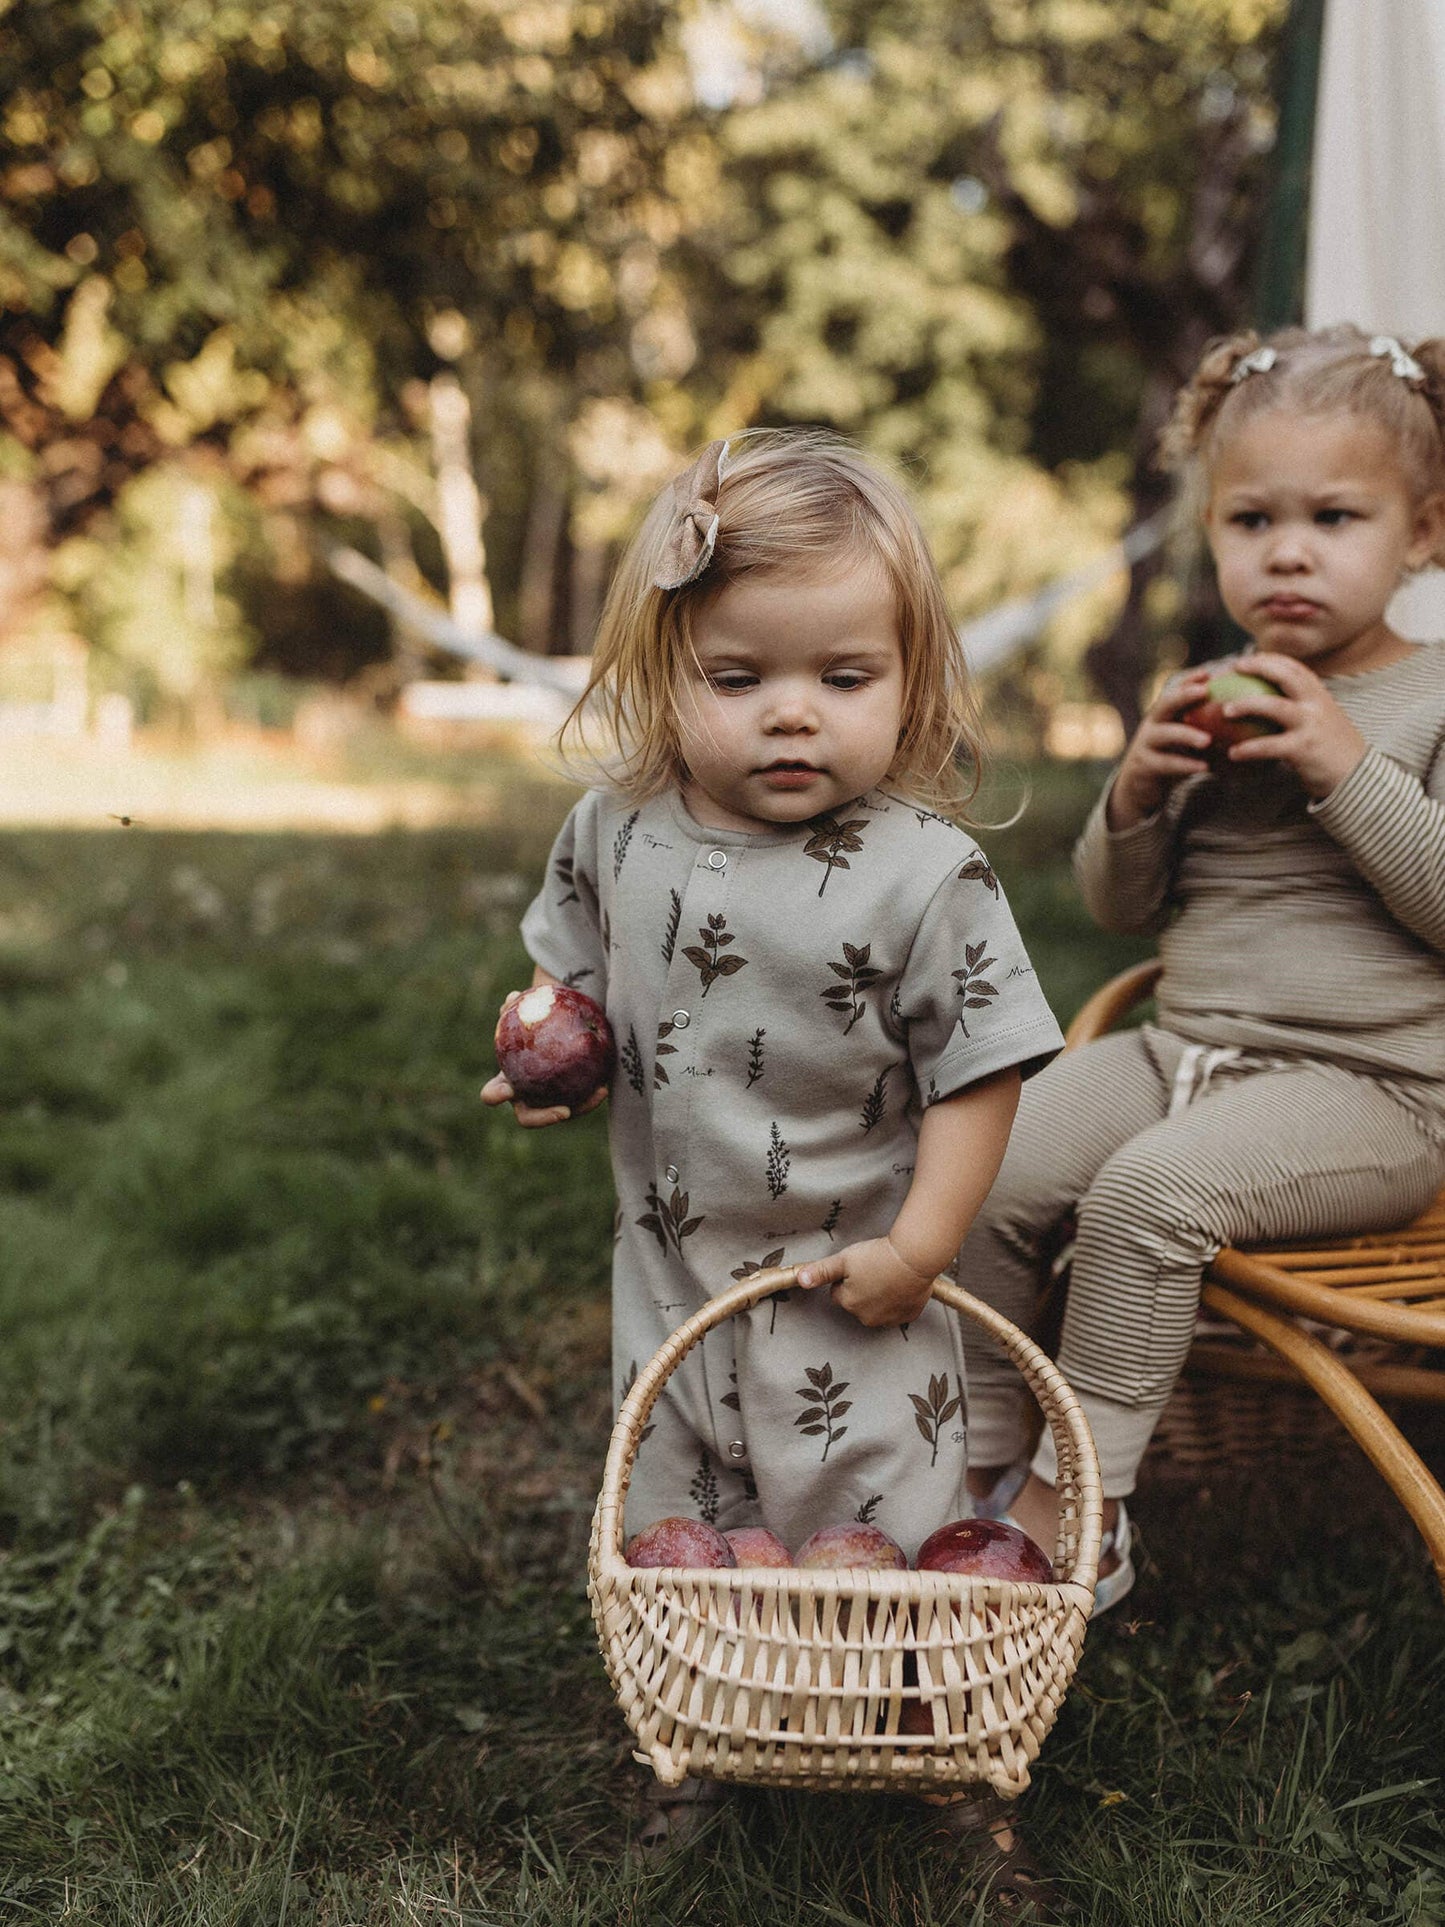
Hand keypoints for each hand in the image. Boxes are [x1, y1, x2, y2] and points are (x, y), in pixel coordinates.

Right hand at [480, 990, 607, 1127]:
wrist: (554, 1031)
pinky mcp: (569, 1101)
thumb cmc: (532, 1023)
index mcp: (506, 1082)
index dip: (496, 1095)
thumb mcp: (525, 1013)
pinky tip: (603, 1086)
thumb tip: (512, 997)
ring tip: (598, 1092)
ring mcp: (547, 1103)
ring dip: (579, 1108)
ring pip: (561, 1113)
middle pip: (527, 1117)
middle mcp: (525, 1098)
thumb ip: (515, 1008)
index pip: (493, 1094)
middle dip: (541, 1118)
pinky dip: (590, 1096)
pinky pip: (580, 1102)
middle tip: (562, 1111)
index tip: (508, 1089)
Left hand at [796, 1235, 939, 1327]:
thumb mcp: (843, 1259)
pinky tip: (900, 1284)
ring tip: (888, 1275)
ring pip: (877, 1307)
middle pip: (857, 1302)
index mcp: (848, 1303)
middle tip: (874, 1269)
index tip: (858, 1267)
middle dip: (862, 1288)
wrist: (915, 1257)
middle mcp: (867, 1317)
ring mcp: (889, 1319)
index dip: (845, 1278)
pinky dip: (898, 1300)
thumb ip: (820, 1271)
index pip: (838, 1293)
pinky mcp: (908, 1316)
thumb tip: (800, 1279)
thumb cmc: (879, 1256)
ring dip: (880, 1295)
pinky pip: (897, 1310)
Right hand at [1106, 665, 1215, 829]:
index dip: (1190, 679)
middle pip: (1164, 703)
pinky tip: (1206, 767)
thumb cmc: (1174, 759)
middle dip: (1183, 694)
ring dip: (1186, 734)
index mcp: (1164, 714)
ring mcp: (1145, 745)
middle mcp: (1152, 725)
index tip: (1210, 673)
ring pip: (1164, 734)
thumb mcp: (1187, 741)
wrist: (1141, 788)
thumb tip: (1248, 716)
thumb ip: (1208, 728)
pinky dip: (1186, 765)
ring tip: (1208, 740)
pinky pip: (1166, 764)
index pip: (1174, 689)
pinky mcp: (1144, 766)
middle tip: (1205, 691)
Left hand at [1215, 652, 1367, 798]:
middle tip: (1232, 669)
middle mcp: (1316, 704)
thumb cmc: (1331, 748)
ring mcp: (1310, 725)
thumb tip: (1268, 702)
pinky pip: (1269, 746)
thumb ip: (1302, 708)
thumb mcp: (1322, 719)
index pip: (1294, 667)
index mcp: (1320, 695)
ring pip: (1273, 706)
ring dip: (1246, 704)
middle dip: (1258, 667)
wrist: (1357, 776)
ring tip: (1224, 710)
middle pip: (1286, 675)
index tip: (1245, 661)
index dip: (1268, 660)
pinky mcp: (1303, 749)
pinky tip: (1232, 753)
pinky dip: (1249, 749)